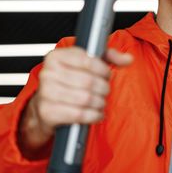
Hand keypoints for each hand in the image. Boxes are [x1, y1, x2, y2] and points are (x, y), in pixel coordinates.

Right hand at [18, 47, 132, 157]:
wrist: (44, 105)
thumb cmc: (67, 82)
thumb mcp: (86, 63)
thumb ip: (108, 56)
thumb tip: (128, 58)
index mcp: (56, 56)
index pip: (88, 61)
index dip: (103, 70)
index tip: (106, 75)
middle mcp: (48, 73)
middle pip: (88, 81)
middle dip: (103, 88)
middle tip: (105, 91)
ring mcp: (46, 93)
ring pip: (85, 98)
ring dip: (99, 103)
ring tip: (100, 102)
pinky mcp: (48, 112)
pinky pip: (79, 115)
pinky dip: (93, 116)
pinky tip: (96, 114)